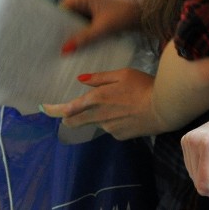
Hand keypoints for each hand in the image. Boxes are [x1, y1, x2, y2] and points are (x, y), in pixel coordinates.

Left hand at [41, 68, 160, 138]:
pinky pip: (110, 127)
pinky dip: (113, 120)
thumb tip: (81, 80)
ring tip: (117, 103)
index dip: (54, 110)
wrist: (164, 108)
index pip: (69, 109)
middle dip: (69, 118)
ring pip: (95, 122)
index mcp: (97, 98)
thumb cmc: (143, 85)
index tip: (44, 109)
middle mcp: (99, 116)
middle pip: (75, 122)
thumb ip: (100, 78)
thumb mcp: (121, 74)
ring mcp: (109, 128)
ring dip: (97, 115)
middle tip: (69, 112)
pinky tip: (127, 112)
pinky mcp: (120, 135)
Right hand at [59, 0, 142, 53]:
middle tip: (56, 48)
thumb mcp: (102, 28)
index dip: (55, 25)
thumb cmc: (124, 14)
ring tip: (66, 49)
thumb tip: (64, 50)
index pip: (61, 10)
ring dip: (73, 33)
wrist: (143, 13)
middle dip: (64, 30)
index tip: (50, 40)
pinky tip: (78, 45)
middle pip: (67, 15)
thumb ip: (83, 38)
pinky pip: (83, 22)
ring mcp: (88, 2)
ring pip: (75, 20)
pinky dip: (82, 32)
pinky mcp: (95, 10)